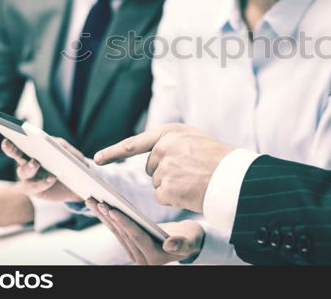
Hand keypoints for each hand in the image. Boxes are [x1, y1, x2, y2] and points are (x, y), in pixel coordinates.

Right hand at [1, 138, 80, 202]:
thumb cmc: (71, 164)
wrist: (78, 184)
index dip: (12, 139)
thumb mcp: (70, 152)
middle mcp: (26, 162)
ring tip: (35, 163)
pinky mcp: (35, 190)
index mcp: (32, 150)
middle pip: (15, 155)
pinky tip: (52, 177)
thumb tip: (53, 142)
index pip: (20, 142)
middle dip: (11, 149)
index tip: (7, 135)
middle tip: (9, 144)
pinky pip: (35, 187)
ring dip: (28, 167)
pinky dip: (43, 182)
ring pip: (23, 172)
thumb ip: (62, 145)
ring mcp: (29, 178)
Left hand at [88, 199, 203, 264]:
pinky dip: (107, 218)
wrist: (187, 242)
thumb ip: (181, 243)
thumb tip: (169, 244)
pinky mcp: (131, 246)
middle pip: (122, 234)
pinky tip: (99, 206)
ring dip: (103, 216)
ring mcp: (134, 253)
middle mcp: (141, 258)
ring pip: (116, 232)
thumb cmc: (190, 239)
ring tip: (91, 200)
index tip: (112, 209)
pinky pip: (117, 231)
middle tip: (97, 200)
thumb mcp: (190, 240)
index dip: (124, 223)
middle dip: (109, 216)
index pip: (137, 237)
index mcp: (155, 257)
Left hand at [94, 123, 233, 212]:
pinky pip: (162, 196)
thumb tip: (152, 152)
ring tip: (194, 180)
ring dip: (172, 186)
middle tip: (189, 172)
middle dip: (164, 173)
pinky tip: (190, 191)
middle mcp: (164, 147)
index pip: (135, 143)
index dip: (114, 152)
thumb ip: (171, 141)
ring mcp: (165, 167)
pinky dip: (174, 198)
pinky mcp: (167, 187)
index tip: (97, 159)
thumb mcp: (192, 138)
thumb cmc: (216, 158)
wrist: (233, 175)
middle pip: (151, 167)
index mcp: (169, 132)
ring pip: (158, 183)